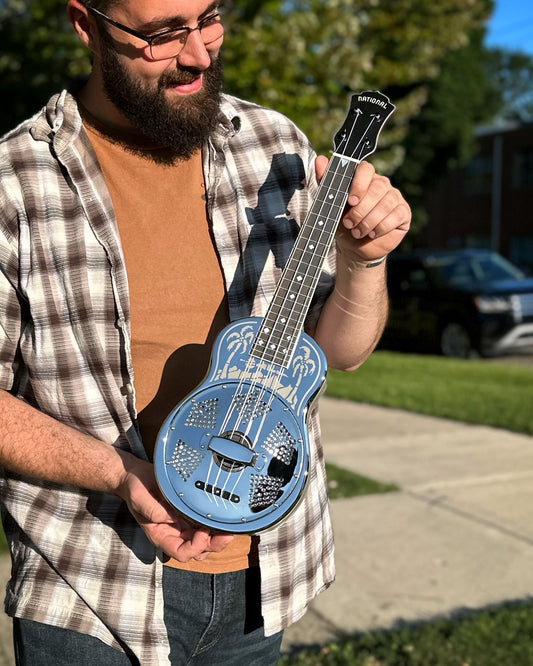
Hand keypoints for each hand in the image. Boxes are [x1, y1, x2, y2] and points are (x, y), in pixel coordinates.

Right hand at [115, 453, 233, 561]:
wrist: (136, 475)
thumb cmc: (135, 488)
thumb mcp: (140, 498)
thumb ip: (154, 511)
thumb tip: (174, 518)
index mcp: (161, 535)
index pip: (181, 552)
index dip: (195, 547)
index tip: (202, 532)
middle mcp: (173, 533)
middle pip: (198, 550)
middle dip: (214, 544)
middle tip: (226, 532)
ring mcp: (182, 524)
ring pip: (205, 541)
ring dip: (217, 537)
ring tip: (227, 526)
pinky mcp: (188, 513)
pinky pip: (204, 524)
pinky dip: (215, 524)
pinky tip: (222, 516)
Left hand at [315, 155, 410, 263]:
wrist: (355, 247)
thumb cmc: (344, 224)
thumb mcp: (332, 205)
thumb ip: (326, 182)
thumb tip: (320, 160)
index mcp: (364, 179)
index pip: (366, 169)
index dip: (359, 183)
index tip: (350, 200)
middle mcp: (381, 184)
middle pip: (377, 188)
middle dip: (361, 210)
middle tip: (349, 223)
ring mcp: (394, 197)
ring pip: (386, 203)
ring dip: (369, 221)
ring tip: (357, 232)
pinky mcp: (403, 212)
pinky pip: (396, 215)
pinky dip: (381, 227)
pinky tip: (372, 233)